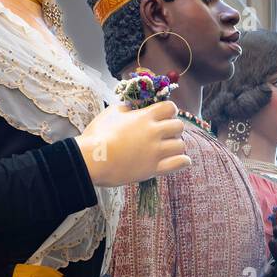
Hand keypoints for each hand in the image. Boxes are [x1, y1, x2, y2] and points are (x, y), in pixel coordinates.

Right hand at [76, 101, 190, 187]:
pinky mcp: (154, 169)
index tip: (163, 117)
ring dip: (176, 145)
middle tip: (165, 134)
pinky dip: (183, 161)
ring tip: (168, 149)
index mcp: (145, 117)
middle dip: (174, 129)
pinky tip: (180, 160)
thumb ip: (126, 108)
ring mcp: (156, 151)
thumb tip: (132, 108)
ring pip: (181, 145)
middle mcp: (154, 132)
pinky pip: (179, 163)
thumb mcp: (111, 113)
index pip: (170, 108)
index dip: (169, 111)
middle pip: (179, 126)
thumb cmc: (98, 135)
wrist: (93, 160)